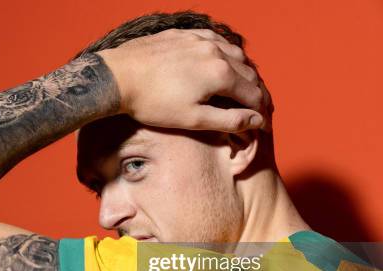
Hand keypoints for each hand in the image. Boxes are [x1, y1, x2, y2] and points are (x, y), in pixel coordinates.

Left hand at [97, 29, 269, 132]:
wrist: (118, 77)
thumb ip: (228, 120)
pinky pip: (213, 40)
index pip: (253, 94)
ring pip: (233, 53)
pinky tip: (220, 60)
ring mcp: (199, 39)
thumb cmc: (153, 103)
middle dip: (256, 92)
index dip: (261, 112)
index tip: (263, 124)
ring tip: (243, 86)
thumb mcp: (193, 119)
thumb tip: (256, 120)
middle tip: (259, 107)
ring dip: (243, 71)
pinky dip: (224, 53)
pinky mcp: (183, 34)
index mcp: (221, 74)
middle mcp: (215, 52)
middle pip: (248, 73)